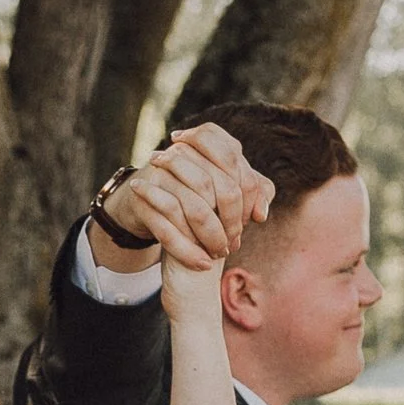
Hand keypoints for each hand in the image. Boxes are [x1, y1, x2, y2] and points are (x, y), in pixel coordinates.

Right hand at [103, 123, 275, 269]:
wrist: (146, 196)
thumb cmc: (195, 190)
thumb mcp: (225, 183)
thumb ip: (253, 191)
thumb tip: (260, 214)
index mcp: (209, 140)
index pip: (239, 169)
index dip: (248, 200)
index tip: (250, 222)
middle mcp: (183, 151)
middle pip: (220, 189)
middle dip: (231, 223)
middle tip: (233, 244)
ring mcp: (161, 172)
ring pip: (196, 209)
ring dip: (211, 238)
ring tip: (218, 254)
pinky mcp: (143, 195)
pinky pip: (168, 227)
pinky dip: (188, 250)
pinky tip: (201, 264)